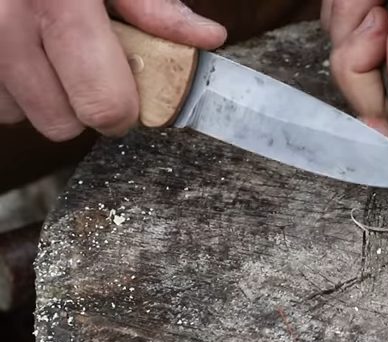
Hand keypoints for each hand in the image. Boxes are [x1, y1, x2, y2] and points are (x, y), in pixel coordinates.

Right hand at [0, 0, 226, 140]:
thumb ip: (153, 6)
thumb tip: (207, 37)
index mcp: (60, 4)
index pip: (103, 104)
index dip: (124, 112)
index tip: (129, 100)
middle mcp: (6, 26)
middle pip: (61, 124)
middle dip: (81, 107)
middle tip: (86, 69)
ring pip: (20, 115)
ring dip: (39, 95)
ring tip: (47, 51)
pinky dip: (9, 86)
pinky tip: (20, 53)